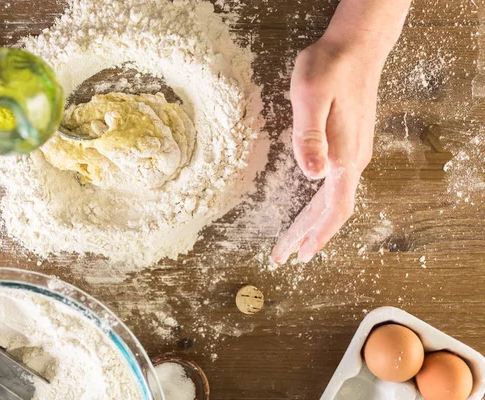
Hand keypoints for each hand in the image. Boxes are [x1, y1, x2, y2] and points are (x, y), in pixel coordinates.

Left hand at [272, 37, 382, 263]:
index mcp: (345, 155)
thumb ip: (310, 136)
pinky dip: (318, 205)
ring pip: (332, 199)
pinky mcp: (348, 144)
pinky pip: (334, 186)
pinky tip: (310, 209)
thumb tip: (311, 176)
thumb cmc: (331, 67)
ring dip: (312, 223)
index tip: (300, 255)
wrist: (356, 46)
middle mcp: (353, 160)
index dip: (317, 234)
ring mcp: (353, 153)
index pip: (335, 208)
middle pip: (332, 211)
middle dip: (308, 236)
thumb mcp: (312, 96)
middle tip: (285, 257)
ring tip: (295, 243)